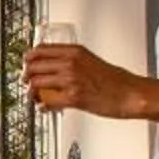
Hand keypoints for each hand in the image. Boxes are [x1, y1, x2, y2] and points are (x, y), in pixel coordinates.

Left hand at [22, 41, 146, 119]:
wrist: (131, 94)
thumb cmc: (116, 80)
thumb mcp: (91, 61)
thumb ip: (73, 61)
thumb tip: (56, 67)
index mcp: (74, 51)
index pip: (40, 49)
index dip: (29, 59)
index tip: (26, 65)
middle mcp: (70, 62)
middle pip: (34, 66)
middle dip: (26, 76)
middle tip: (27, 83)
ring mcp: (71, 79)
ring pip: (36, 83)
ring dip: (31, 92)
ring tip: (35, 97)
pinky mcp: (73, 97)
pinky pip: (47, 102)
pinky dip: (42, 106)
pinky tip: (44, 108)